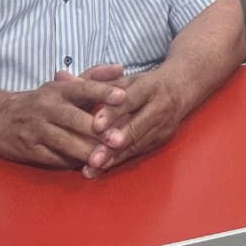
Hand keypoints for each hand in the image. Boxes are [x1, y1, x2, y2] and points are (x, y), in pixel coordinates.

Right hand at [0, 75, 125, 170]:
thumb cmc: (42, 102)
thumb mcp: (63, 86)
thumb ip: (94, 77)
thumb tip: (120, 68)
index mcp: (58, 90)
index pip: (82, 88)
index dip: (102, 91)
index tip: (123, 96)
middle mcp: (47, 107)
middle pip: (74, 119)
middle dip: (97, 131)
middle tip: (119, 139)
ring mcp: (36, 129)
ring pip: (65, 142)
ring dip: (86, 151)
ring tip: (106, 158)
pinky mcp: (29, 150)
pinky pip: (53, 158)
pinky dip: (71, 163)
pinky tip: (87, 167)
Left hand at [59, 66, 189, 177]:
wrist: (182, 87)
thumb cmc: (146, 83)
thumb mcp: (124, 79)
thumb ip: (94, 82)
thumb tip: (62, 77)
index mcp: (149, 87)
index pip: (130, 100)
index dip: (112, 113)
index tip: (96, 125)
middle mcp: (159, 106)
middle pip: (136, 126)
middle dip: (114, 143)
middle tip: (94, 156)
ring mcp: (163, 125)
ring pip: (137, 143)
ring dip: (115, 157)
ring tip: (93, 166)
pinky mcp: (162, 139)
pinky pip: (139, 152)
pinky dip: (120, 160)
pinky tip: (102, 168)